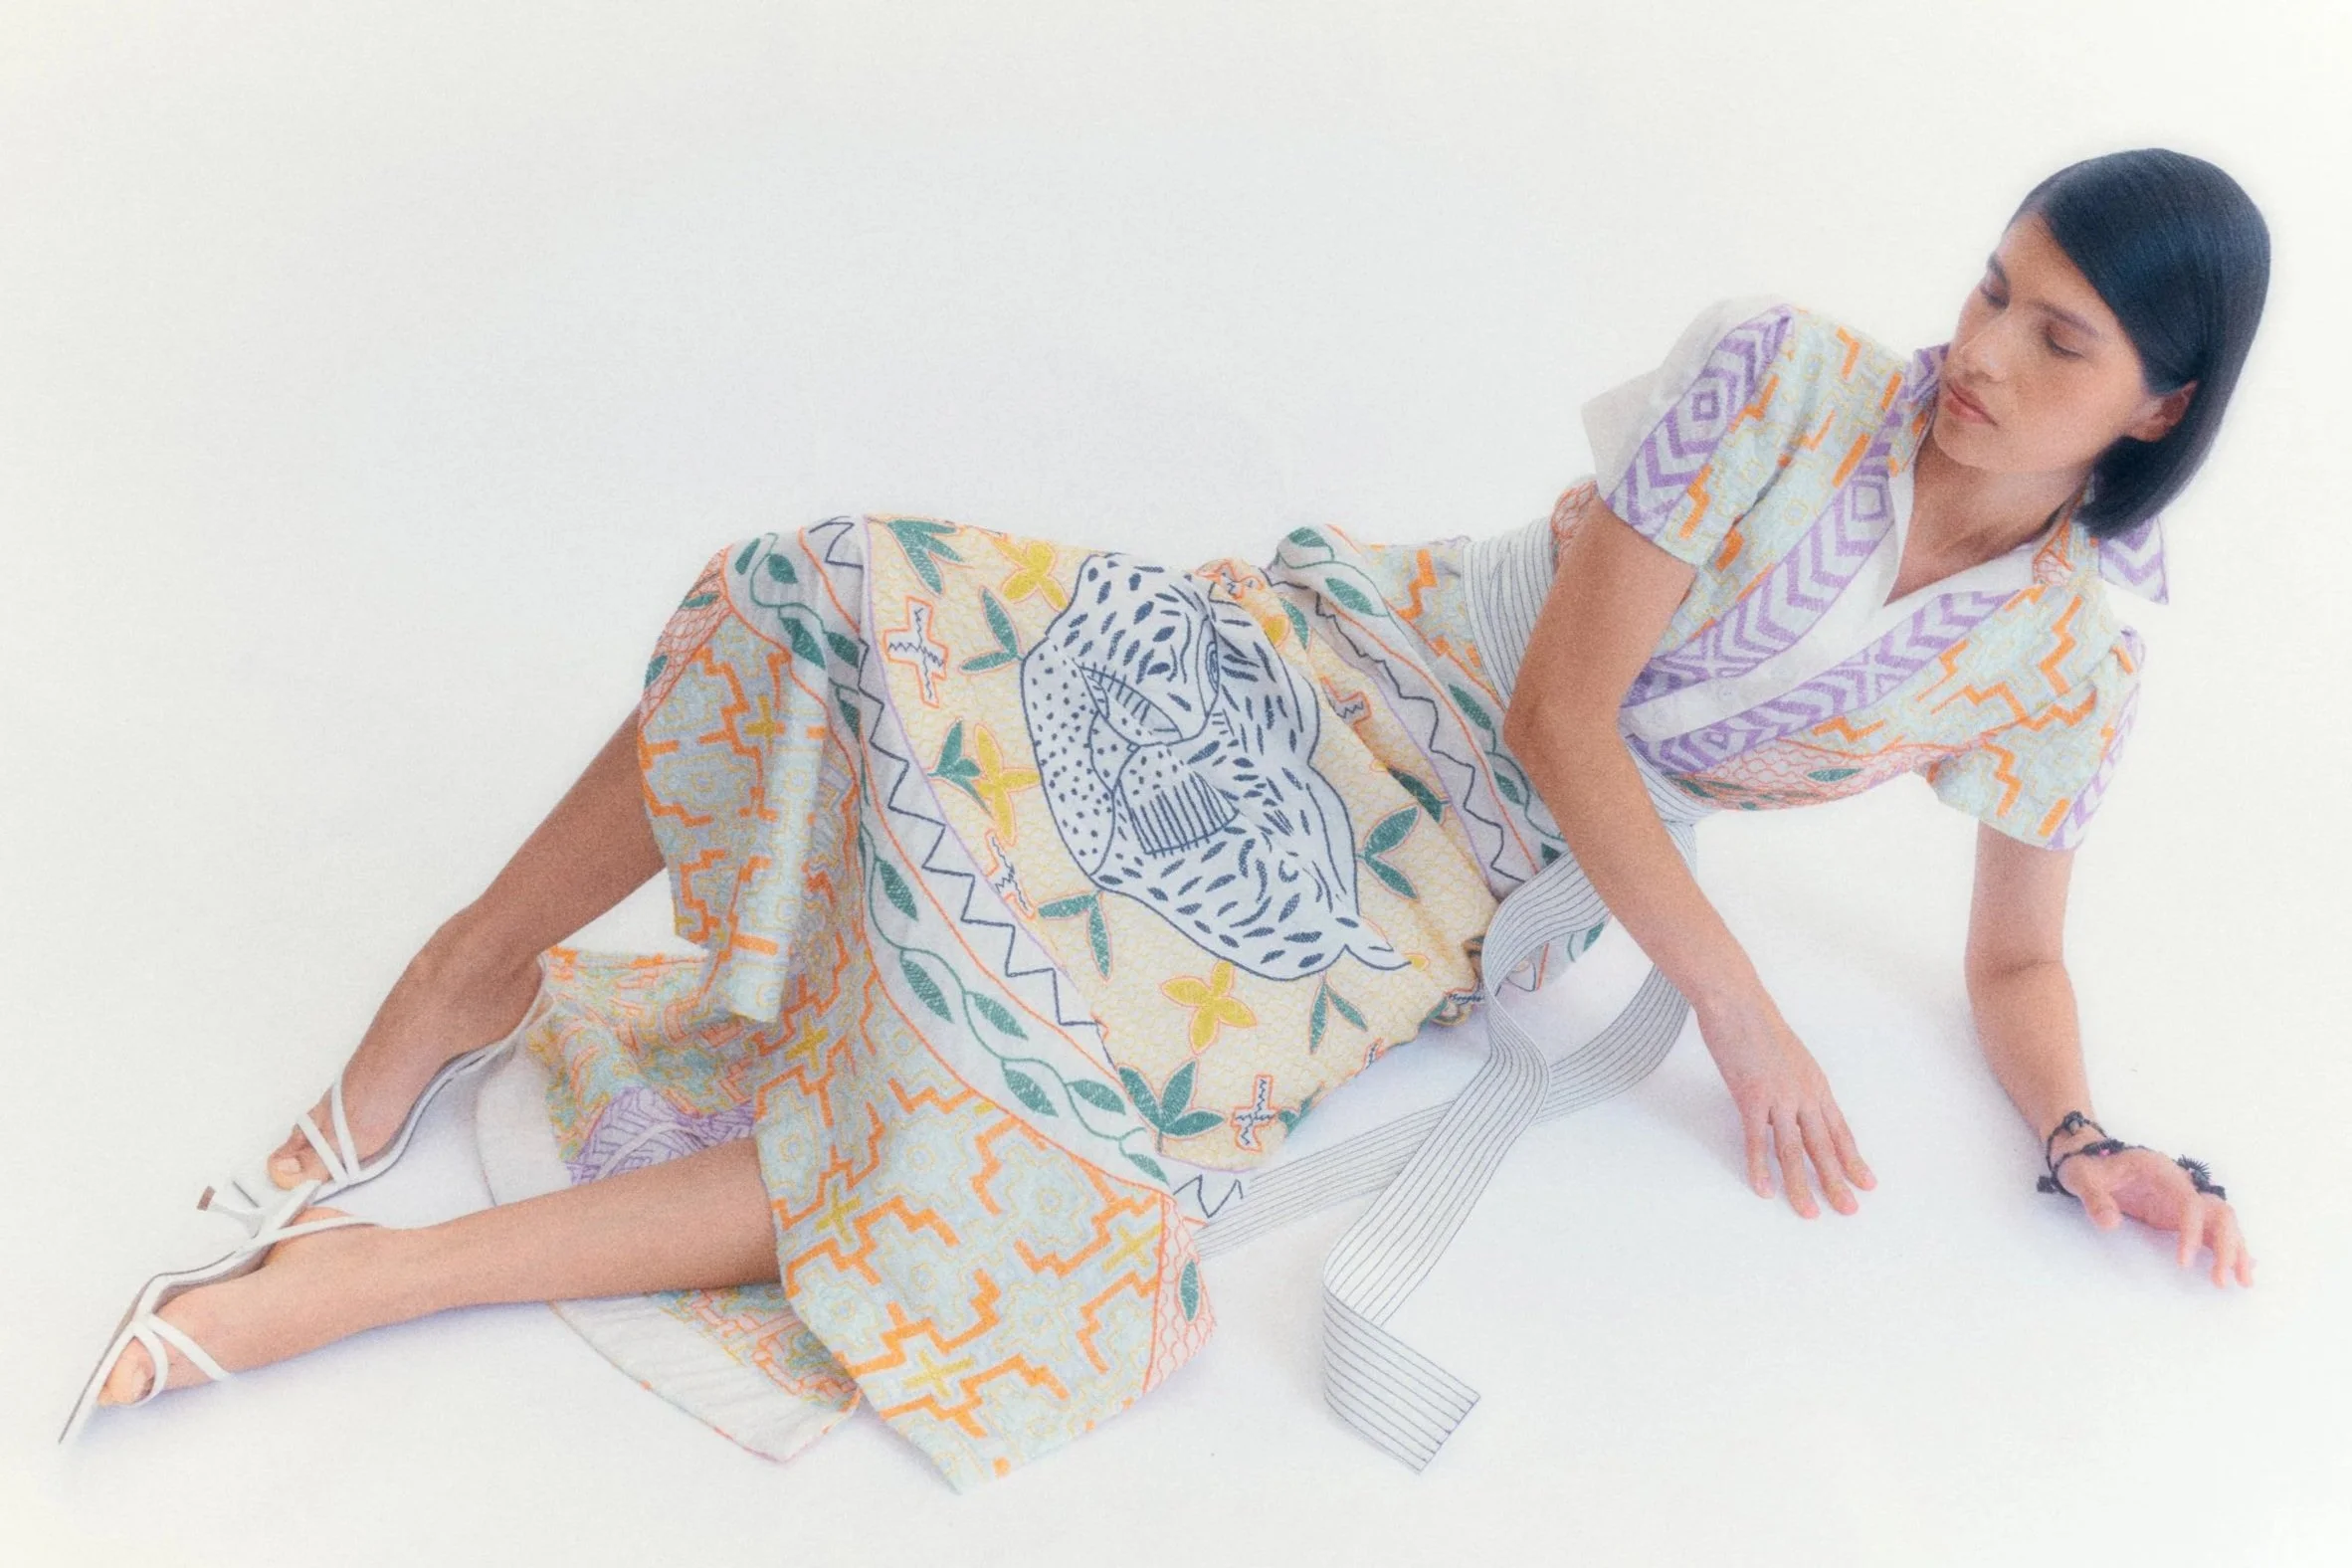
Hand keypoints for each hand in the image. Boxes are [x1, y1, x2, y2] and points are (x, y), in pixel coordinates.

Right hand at [1695, 994, 1874, 1217]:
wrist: (1736, 1003)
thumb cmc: (1757, 1024)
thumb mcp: (1788, 1056)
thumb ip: (1794, 1083)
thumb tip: (1791, 1105)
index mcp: (1815, 1084)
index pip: (1840, 1131)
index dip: (1853, 1159)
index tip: (1866, 1183)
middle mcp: (1804, 1094)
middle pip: (1824, 1147)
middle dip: (1838, 1181)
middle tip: (1848, 1209)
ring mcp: (1778, 1097)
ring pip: (1795, 1151)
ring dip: (1802, 1185)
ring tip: (1809, 1213)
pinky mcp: (1751, 1097)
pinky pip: (1757, 1141)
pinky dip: (1760, 1168)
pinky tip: (1764, 1189)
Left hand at [2054, 1145, 2255, 1288]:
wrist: (2088, 1157)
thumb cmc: (2086, 1167)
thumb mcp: (2081, 1178)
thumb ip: (2095, 1199)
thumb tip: (2111, 1224)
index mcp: (2160, 1172)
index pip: (2189, 1202)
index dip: (2191, 1232)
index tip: (2183, 1263)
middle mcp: (2181, 1184)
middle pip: (2218, 1212)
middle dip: (2226, 1245)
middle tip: (2221, 1280)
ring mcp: (2184, 1199)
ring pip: (2223, 1222)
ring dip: (2236, 1250)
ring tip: (2243, 1282)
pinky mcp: (2181, 1213)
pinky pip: (2212, 1230)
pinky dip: (2228, 1248)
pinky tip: (2244, 1267)